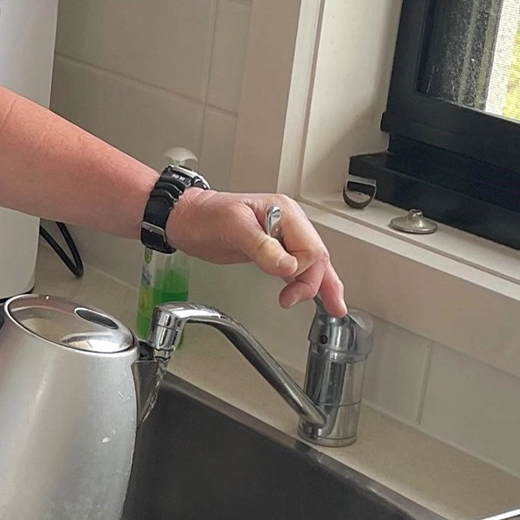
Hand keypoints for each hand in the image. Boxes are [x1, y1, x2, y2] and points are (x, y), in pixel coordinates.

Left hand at [164, 189, 346, 315]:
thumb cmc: (205, 216)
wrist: (186, 219)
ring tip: (333, 307)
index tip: (284, 279)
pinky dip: (307, 282)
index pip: (310, 248)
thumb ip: (262, 247)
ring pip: (312, 264)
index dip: (301, 269)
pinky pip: (297, 267)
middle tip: (293, 300)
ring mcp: (280, 237)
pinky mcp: (271, 250)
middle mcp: (287, 223)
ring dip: (320, 285)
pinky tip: (318, 296)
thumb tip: (288, 266)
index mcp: (284, 212)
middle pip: (316, 258)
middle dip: (313, 282)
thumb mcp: (232, 227)